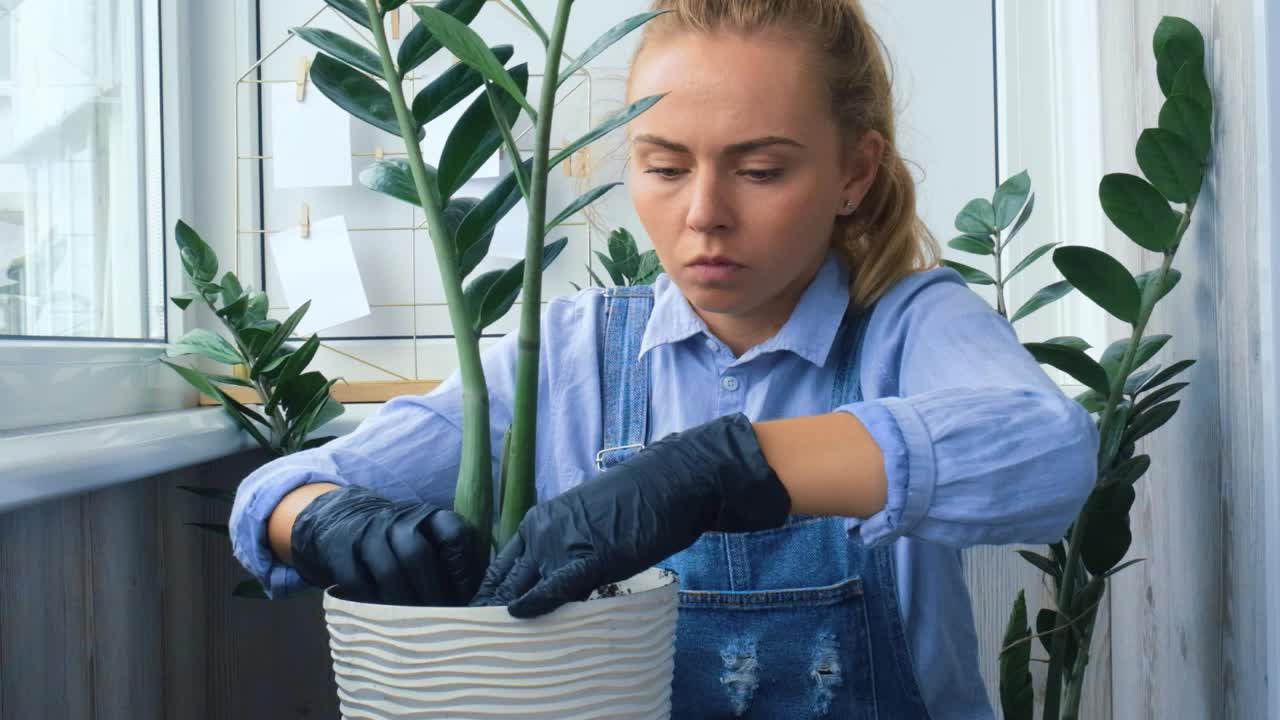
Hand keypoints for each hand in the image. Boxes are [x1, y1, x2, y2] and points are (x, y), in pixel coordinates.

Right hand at [290, 485, 486, 605]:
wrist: (345, 518)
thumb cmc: (400, 541)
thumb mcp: (428, 537)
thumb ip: (450, 560)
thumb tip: (477, 600)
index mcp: (429, 516)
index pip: (453, 533)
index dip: (462, 569)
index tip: (468, 599)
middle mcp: (398, 519)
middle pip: (417, 554)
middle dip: (432, 593)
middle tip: (442, 622)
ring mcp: (367, 534)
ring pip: (388, 570)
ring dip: (404, 602)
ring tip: (416, 627)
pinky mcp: (341, 550)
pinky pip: (357, 581)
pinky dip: (372, 603)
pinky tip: (384, 619)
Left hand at [470, 413, 791, 617]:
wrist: (671, 481)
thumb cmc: (636, 501)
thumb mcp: (591, 523)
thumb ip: (569, 547)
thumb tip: (561, 577)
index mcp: (542, 519)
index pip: (503, 561)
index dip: (487, 588)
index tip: (474, 610)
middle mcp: (545, 529)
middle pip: (505, 575)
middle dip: (486, 603)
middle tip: (468, 627)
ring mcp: (565, 542)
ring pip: (522, 582)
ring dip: (501, 608)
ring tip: (482, 630)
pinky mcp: (591, 556)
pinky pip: (555, 585)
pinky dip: (534, 601)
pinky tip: (517, 615)